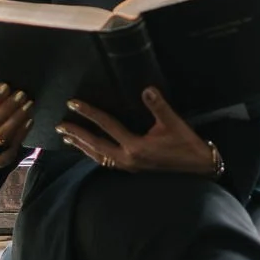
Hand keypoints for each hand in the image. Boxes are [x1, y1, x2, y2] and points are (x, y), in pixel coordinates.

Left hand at [55, 87, 217, 176]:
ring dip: (82, 146)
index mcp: (135, 146)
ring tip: (67, 138)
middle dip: (76, 134)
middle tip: (59, 125)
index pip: (106, 126)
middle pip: (94, 145)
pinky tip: (90, 151)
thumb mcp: (174, 124)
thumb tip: (146, 89)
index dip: (89, 113)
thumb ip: (158, 106)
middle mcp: (127, 159)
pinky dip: (94, 155)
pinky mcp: (132, 171)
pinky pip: (106, 163)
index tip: (73, 104)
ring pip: (98, 157)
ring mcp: (128, 167)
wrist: (199, 169)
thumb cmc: (186, 146)